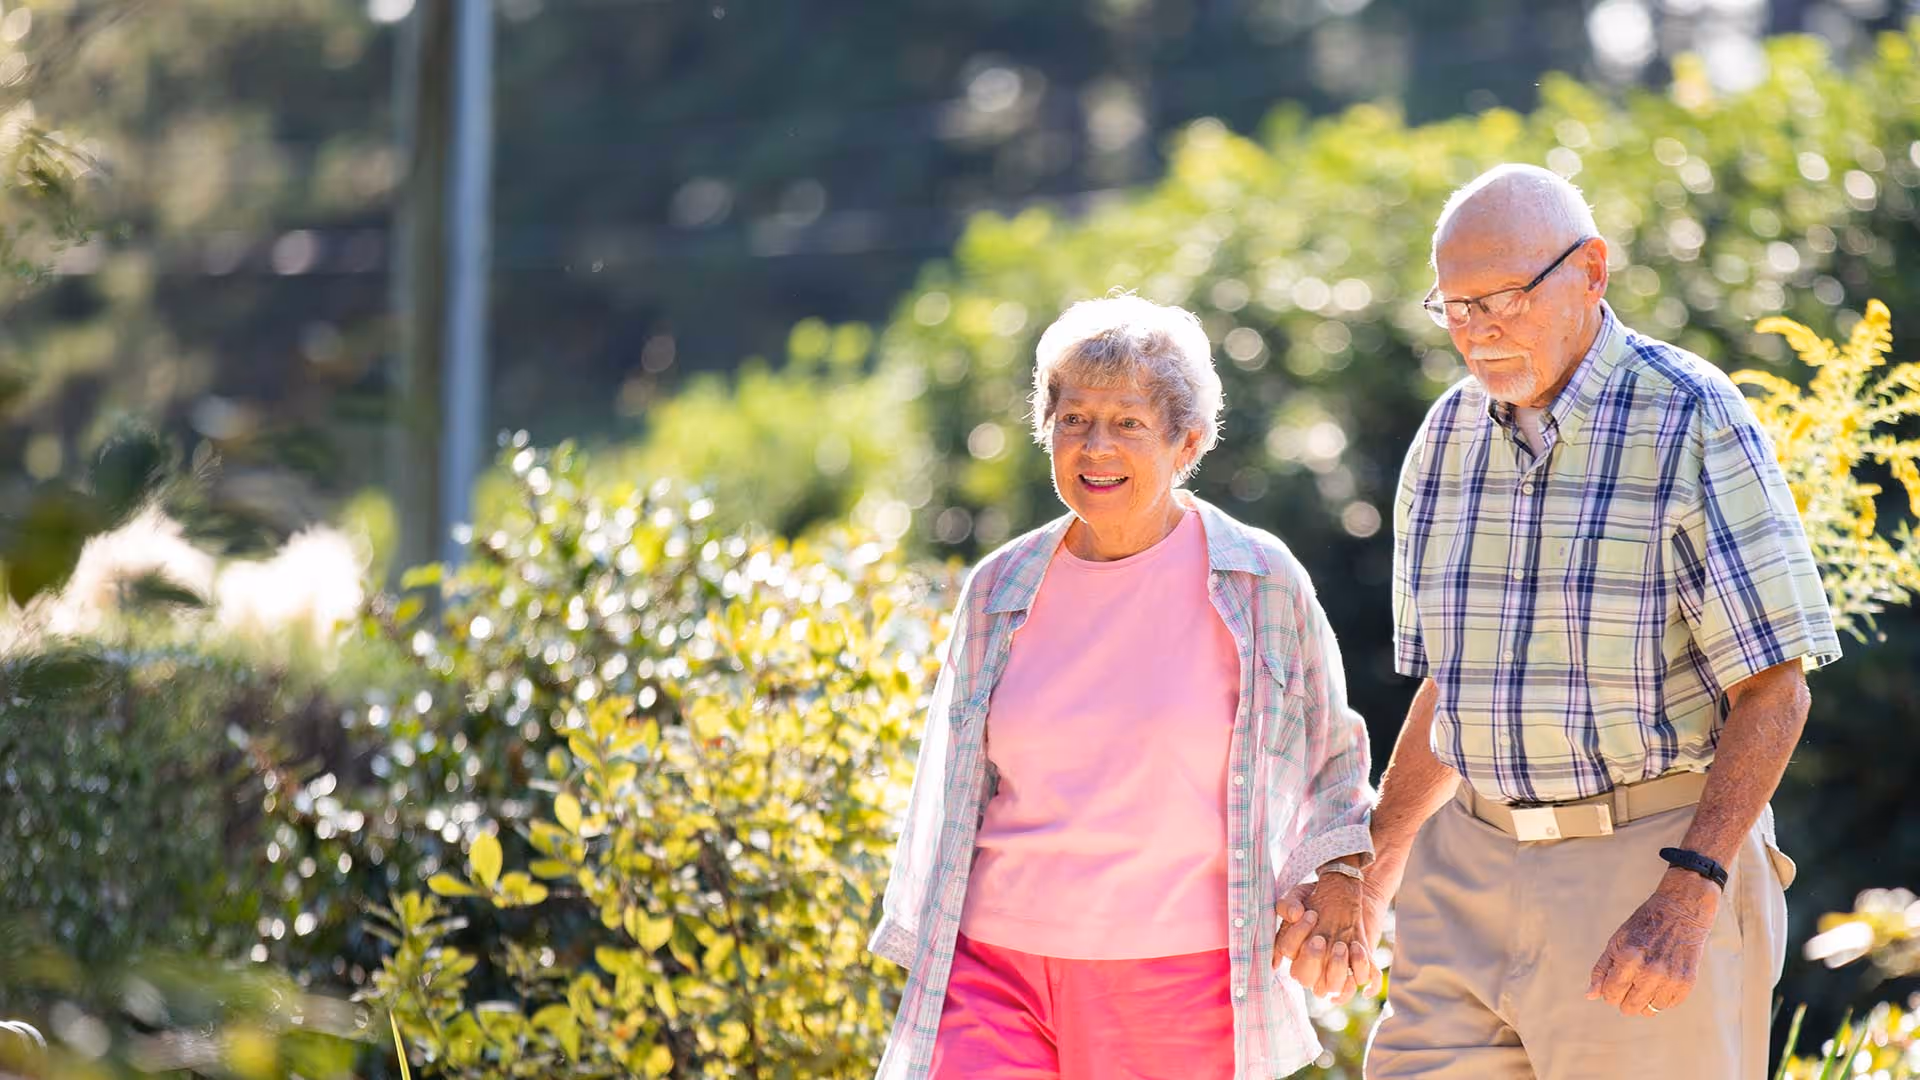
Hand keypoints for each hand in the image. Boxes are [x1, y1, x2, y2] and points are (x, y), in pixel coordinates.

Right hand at [1274, 873, 1384, 1002]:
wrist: (1348, 897)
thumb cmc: (1318, 899)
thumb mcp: (1299, 895)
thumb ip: (1288, 904)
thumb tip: (1294, 915)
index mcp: (1294, 951)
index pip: (1287, 953)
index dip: (1298, 935)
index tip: (1311, 914)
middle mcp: (1313, 966)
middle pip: (1306, 980)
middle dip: (1312, 960)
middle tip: (1321, 939)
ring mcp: (1336, 970)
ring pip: (1333, 989)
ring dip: (1337, 969)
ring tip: (1342, 945)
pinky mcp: (1358, 968)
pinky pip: (1361, 979)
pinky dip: (1361, 966)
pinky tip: (1358, 946)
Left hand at [1586, 870, 1718, 1017]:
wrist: (1681, 913)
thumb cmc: (1642, 927)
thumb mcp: (1616, 942)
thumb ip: (1602, 970)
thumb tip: (1590, 996)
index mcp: (1628, 958)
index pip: (1611, 994)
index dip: (1609, 992)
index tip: (1613, 984)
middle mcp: (1650, 971)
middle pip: (1630, 1007)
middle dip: (1624, 1000)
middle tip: (1629, 984)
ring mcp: (1670, 978)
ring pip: (1650, 1010)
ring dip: (1644, 1000)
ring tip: (1646, 981)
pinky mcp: (1687, 982)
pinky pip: (1668, 1005)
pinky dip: (1662, 998)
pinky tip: (1661, 981)